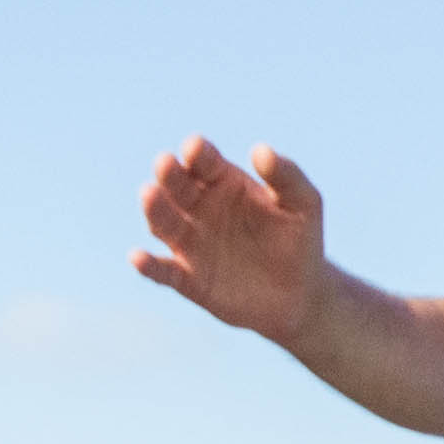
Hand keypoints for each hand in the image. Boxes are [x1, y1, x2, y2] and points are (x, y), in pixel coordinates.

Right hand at [134, 138, 331, 343]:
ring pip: (163, 223)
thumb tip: (261, 150)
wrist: (300, 295)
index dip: (198, 153)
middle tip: (166, 163)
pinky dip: (148, 266)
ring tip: (149, 195)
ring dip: (154, 209)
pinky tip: (139, 258)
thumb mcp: (304, 205)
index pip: (204, 162)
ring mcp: (191, 243)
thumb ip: (286, 176)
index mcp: (224, 182)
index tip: (196, 149)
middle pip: (177, 187)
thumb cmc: (300, 240)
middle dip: (169, 174)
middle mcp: (199, 208)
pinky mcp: (188, 279)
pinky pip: (163, 272)